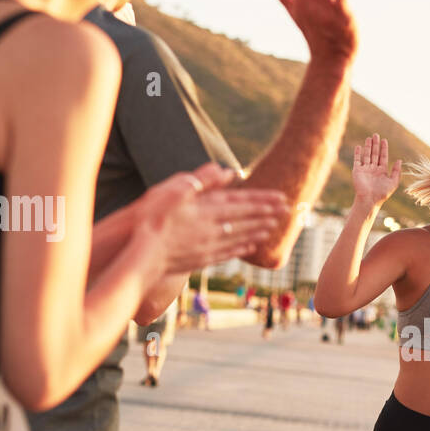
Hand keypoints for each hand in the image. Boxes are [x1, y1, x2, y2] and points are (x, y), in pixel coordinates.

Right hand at [136, 165, 289, 273]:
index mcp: (209, 210)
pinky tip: (251, 247)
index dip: (264, 200)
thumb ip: (203, 180)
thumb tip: (228, 171)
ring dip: (259, 231)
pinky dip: (243, 248)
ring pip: (241, 237)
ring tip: (273, 228)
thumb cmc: (152, 218)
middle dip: (268, 215)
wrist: (141, 254)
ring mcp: (209, 246)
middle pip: (247, 220)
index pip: (243, 203)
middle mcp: (213, 229)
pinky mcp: (201, 259)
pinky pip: (228, 253)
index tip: (282, 198)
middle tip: (288, 212)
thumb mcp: (174, 190)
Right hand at [353, 134, 401, 205]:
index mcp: (382, 171)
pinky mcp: (357, 171)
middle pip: (375, 154)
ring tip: (369, 138)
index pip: (383, 157)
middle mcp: (373, 169)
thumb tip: (399, 160)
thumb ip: (396, 171)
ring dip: (368, 147)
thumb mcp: (393, 183)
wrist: (369, 200)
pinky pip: (357, 160)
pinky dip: (357, 153)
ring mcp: (365, 169)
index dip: (384, 148)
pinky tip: (359, 146)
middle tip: (376, 135)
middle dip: (376, 145)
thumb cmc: (382, 193)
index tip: (384, 140)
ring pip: (367, 155)